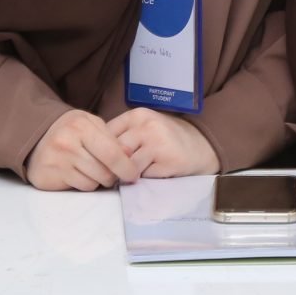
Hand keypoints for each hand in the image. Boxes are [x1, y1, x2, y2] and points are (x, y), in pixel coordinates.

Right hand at [26, 109, 144, 191]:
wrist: (36, 136)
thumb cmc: (71, 131)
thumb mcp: (91, 125)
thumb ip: (111, 139)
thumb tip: (129, 155)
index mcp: (82, 126)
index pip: (112, 153)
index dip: (127, 167)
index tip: (133, 175)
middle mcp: (67, 142)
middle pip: (104, 173)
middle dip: (112, 176)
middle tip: (110, 172)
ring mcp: (56, 160)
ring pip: (93, 183)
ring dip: (97, 180)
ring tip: (90, 169)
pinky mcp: (48, 176)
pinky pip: (79, 188)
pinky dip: (84, 184)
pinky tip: (77, 173)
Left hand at [105, 107, 219, 177]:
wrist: (200, 145)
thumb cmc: (165, 138)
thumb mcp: (142, 127)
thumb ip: (122, 135)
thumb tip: (95, 154)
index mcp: (137, 115)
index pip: (107, 134)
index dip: (102, 149)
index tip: (105, 159)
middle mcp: (148, 126)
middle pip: (116, 151)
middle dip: (115, 165)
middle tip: (117, 172)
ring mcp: (159, 144)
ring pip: (129, 166)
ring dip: (129, 174)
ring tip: (136, 173)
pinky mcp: (169, 162)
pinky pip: (146, 176)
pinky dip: (146, 179)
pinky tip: (154, 173)